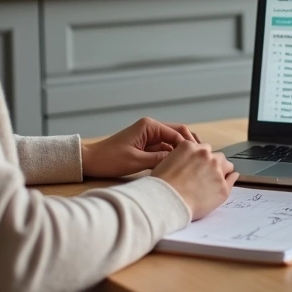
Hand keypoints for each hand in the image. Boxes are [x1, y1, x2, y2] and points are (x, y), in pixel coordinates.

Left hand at [81, 117, 195, 178]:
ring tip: (192, 164)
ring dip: (181, 151)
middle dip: (189, 145)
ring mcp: (149, 136)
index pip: (177, 132)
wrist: (91, 161)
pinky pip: (164, 149)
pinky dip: (171, 156)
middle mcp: (151, 128)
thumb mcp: (136, 161)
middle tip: (200, 159)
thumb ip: (160, 159)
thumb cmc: (110, 159)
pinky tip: (179, 166)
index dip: (189, 145)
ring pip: (172, 142)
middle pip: (178, 134)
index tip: (197, 158)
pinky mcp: (146, 146)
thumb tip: (180, 159)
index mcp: (149, 126)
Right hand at [152, 141, 237, 219]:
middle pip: (216, 155)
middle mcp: (206, 156)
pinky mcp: (223, 187)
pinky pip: (233, 179)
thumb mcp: (165, 162)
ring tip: (214, 180)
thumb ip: (178, 157)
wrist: (167, 202)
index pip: (202, 148)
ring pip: (226, 165)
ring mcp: (216, 171)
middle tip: (205, 174)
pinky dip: (230, 179)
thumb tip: (184, 160)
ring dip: (222, 170)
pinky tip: (227, 182)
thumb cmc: (161, 185)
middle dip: (212, 163)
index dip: (200, 158)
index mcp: (190, 147)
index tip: (198, 165)